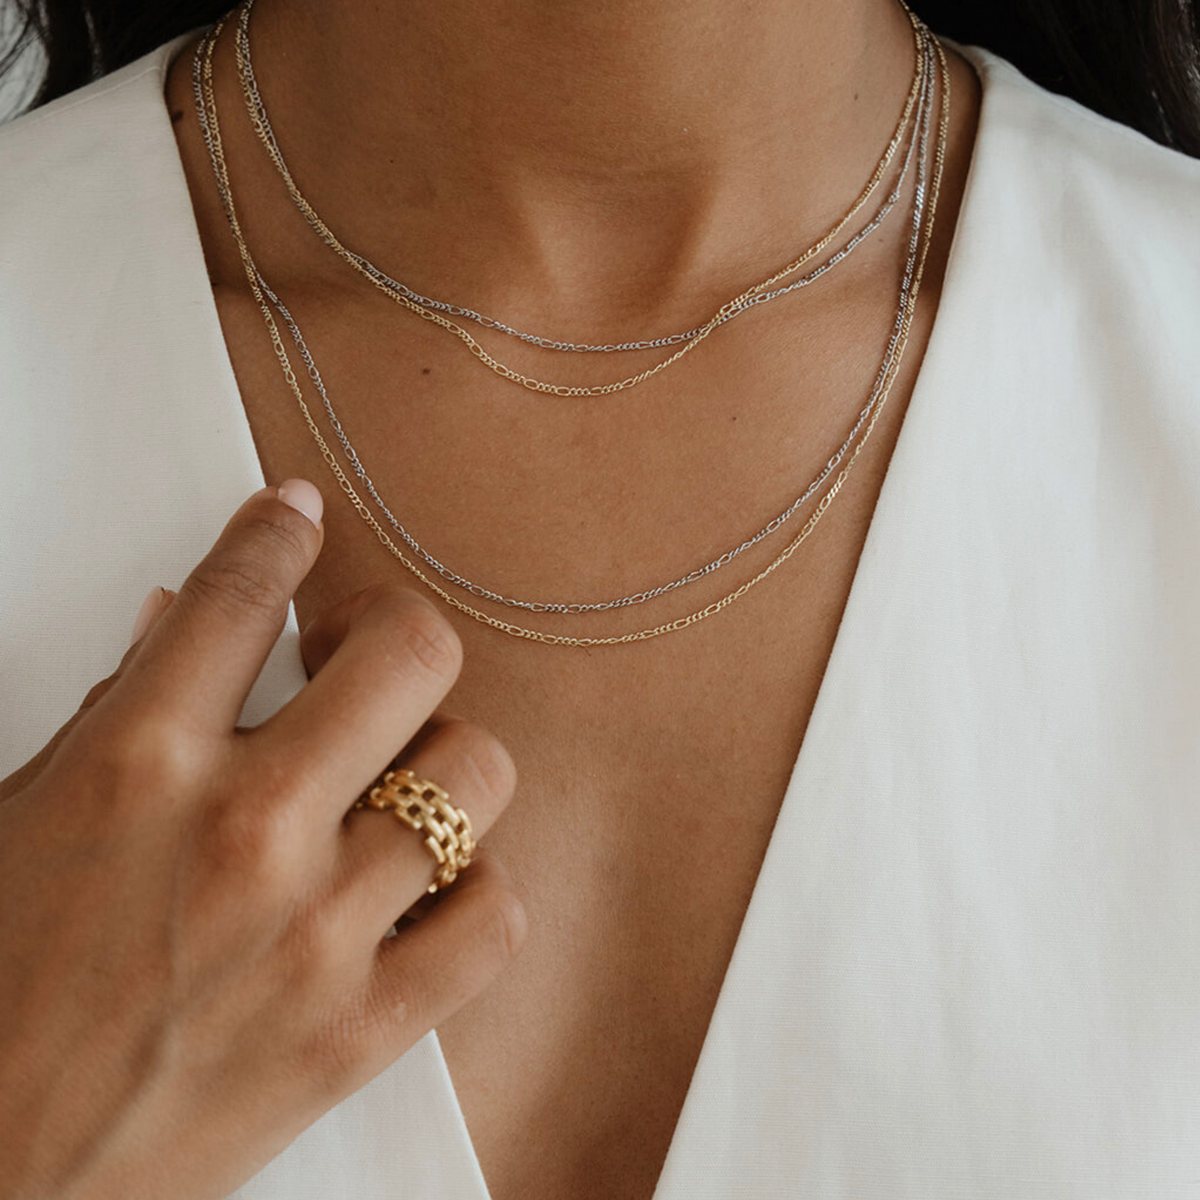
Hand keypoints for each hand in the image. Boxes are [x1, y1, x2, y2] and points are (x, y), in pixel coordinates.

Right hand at [0, 480, 524, 1199]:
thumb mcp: (20, 819)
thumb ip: (114, 710)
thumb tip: (186, 624)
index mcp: (137, 767)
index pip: (240, 591)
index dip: (279, 533)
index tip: (297, 517)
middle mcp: (243, 834)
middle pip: (409, 654)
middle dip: (393, 635)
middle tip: (362, 660)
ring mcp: (316, 933)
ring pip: (477, 775)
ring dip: (448, 763)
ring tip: (399, 783)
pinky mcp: (360, 1029)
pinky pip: (493, 921)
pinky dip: (476, 892)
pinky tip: (425, 890)